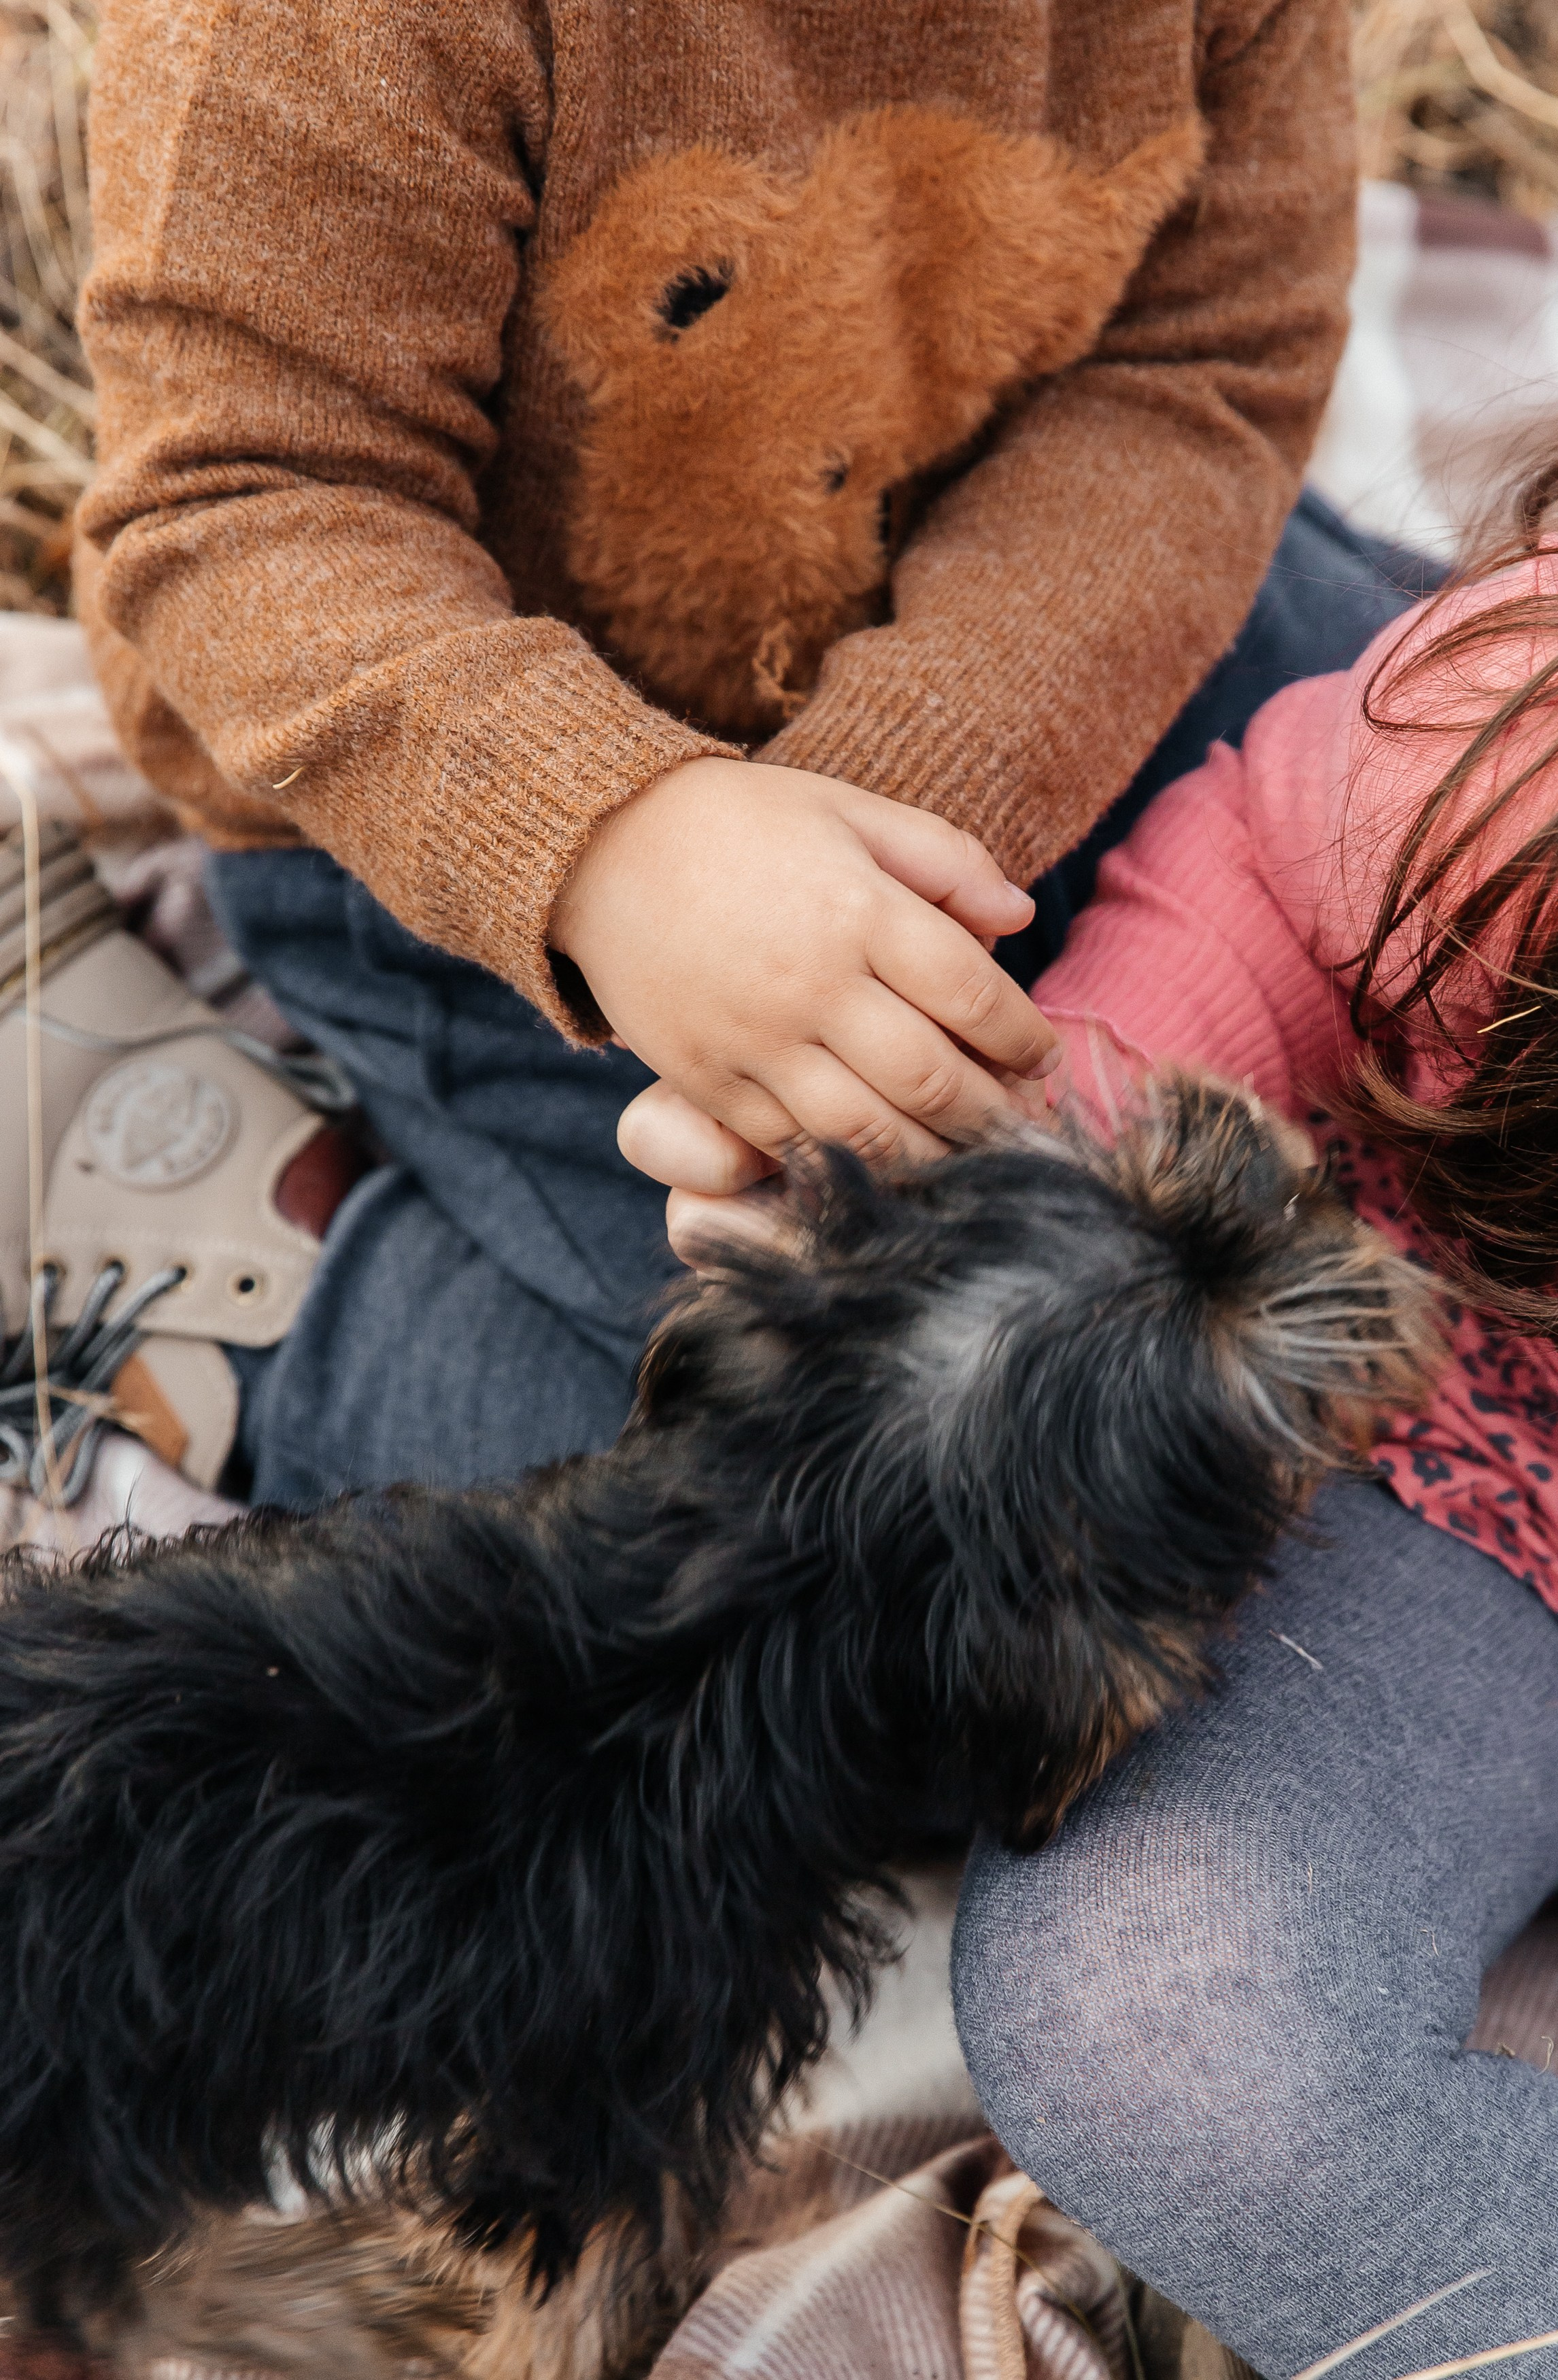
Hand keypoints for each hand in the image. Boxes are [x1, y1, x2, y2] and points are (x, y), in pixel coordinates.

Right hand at [552, 757, 1056, 1166]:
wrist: (599, 846)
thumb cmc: (739, 823)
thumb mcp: (847, 810)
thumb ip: (943, 858)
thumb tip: (1019, 916)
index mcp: (857, 909)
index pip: (972, 992)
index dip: (1023, 1035)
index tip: (1044, 1054)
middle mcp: (811, 984)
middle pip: (930, 1077)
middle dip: (993, 1113)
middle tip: (1024, 1126)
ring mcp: (756, 1041)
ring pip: (868, 1130)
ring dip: (934, 1156)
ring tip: (971, 1160)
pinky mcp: (708, 1081)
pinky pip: (793, 1145)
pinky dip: (850, 1166)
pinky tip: (886, 1166)